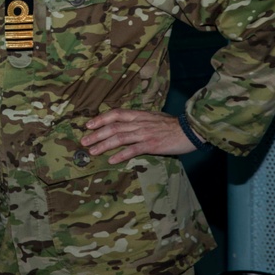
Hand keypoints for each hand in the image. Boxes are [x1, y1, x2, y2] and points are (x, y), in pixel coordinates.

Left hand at [81, 109, 199, 163]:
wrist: (190, 130)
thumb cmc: (172, 125)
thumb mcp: (153, 117)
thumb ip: (139, 120)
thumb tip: (126, 123)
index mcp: (139, 115)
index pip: (115, 114)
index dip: (100, 119)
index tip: (88, 125)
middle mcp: (139, 123)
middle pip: (113, 127)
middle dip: (96, 134)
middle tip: (84, 141)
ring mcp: (144, 134)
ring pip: (119, 138)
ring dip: (103, 145)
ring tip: (92, 151)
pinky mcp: (152, 145)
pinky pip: (133, 150)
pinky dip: (121, 155)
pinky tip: (111, 160)